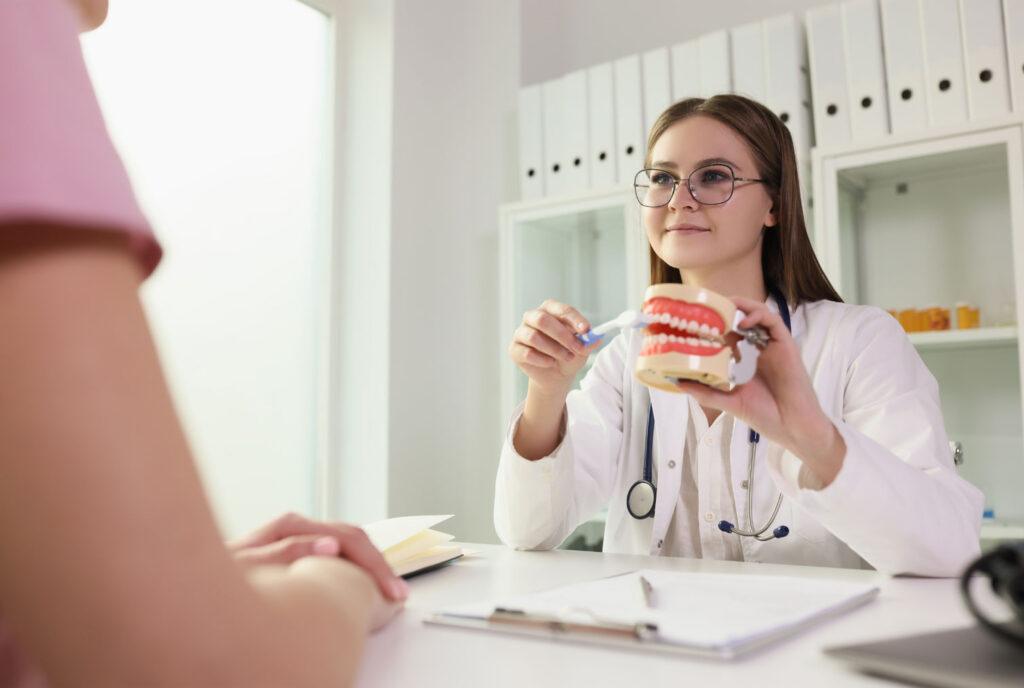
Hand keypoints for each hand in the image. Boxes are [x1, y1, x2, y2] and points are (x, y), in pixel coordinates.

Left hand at [229, 512, 408, 601]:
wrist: (191, 579)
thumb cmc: (214, 576)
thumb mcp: (246, 565)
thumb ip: (286, 553)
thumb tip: (330, 544)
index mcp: (292, 525)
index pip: (350, 538)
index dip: (376, 565)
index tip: (392, 592)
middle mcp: (298, 526)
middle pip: (355, 537)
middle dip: (380, 566)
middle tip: (399, 595)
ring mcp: (298, 536)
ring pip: (349, 543)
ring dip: (371, 565)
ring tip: (388, 590)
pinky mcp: (296, 549)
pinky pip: (336, 552)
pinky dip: (356, 566)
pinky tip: (362, 581)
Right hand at [508, 299, 597, 394]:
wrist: (556, 375)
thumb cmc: (569, 354)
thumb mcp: (582, 348)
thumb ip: (589, 341)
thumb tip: (596, 337)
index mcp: (549, 309)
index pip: (561, 309)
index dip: (574, 319)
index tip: (586, 330)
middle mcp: (532, 317)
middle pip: (543, 319)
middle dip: (562, 335)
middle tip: (577, 348)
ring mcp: (521, 332)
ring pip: (534, 337)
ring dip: (554, 350)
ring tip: (566, 357)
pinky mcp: (514, 349)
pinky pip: (526, 353)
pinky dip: (542, 360)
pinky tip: (550, 363)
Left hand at [673, 296, 845, 485]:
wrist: (791, 426)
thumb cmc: (764, 415)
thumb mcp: (728, 401)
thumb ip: (704, 391)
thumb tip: (676, 381)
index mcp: (745, 359)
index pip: (727, 332)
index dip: (712, 324)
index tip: (693, 321)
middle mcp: (758, 348)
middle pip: (741, 318)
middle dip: (723, 309)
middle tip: (705, 307)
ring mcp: (772, 345)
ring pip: (757, 313)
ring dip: (740, 306)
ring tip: (722, 307)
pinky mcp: (786, 345)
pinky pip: (773, 320)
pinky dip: (757, 315)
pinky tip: (742, 323)